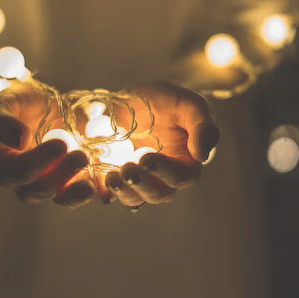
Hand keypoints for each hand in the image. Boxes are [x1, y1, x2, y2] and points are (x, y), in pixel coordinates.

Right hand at [0, 81, 94, 207]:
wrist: (47, 107)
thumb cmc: (21, 104)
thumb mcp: (5, 102)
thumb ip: (2, 118)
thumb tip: (17, 139)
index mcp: (4, 164)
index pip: (16, 172)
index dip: (37, 162)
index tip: (60, 144)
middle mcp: (23, 182)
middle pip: (38, 189)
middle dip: (61, 175)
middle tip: (81, 156)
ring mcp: (48, 186)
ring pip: (60, 198)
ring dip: (76, 192)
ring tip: (91, 182)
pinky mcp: (70, 186)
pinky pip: (80, 195)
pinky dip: (93, 193)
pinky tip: (103, 188)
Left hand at [102, 81, 218, 206]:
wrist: (135, 99)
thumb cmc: (167, 101)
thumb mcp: (188, 104)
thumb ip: (201, 125)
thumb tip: (202, 156)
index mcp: (186, 163)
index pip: (182, 178)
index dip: (166, 172)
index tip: (147, 158)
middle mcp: (164, 177)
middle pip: (158, 194)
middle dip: (142, 185)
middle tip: (127, 169)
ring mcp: (140, 179)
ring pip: (135, 198)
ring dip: (123, 192)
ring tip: (111, 177)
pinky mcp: (118, 177)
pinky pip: (111, 192)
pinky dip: (103, 190)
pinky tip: (96, 179)